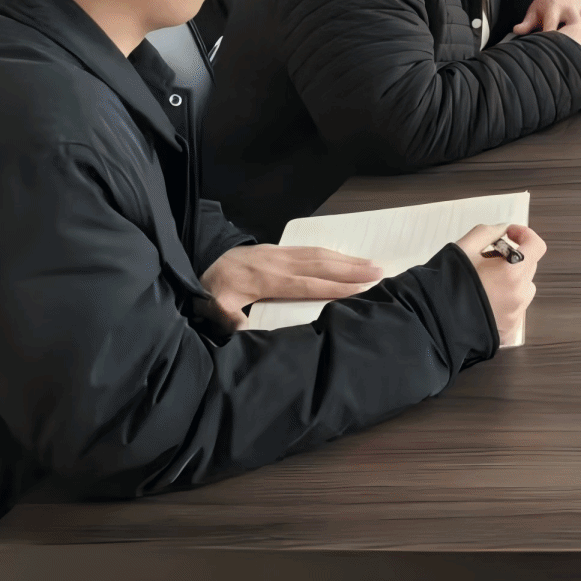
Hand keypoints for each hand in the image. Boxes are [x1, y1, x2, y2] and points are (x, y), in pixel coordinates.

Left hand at [198, 243, 382, 330]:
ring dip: (348, 259)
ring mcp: (282, 253)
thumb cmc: (211, 287)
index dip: (335, 287)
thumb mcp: (215, 306)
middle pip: (322, 265)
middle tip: (380, 272)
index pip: (309, 284)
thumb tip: (246, 332)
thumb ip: (231, 319)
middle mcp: (281, 263)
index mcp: (269, 280)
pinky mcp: (279, 249)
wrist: (201, 257)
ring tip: (372, 263)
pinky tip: (345, 257)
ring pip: (320, 254)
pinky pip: (311, 249)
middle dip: (352, 269)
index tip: (361, 289)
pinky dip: (333, 253)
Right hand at [454, 222, 544, 346]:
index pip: (536, 246)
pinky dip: (506, 300)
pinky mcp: (508, 329)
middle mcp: (519, 294)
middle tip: (487, 259)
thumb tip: (501, 230)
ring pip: (524, 288)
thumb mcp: (462, 249)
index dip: (524, 235)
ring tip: (485, 282)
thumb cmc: (445, 285)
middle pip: (529, 266)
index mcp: (512, 271)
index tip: (509, 235)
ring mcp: (515, 314)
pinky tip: (485, 300)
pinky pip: (516, 308)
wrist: (430, 323)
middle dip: (513, 257)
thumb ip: (486, 233)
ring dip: (512, 280)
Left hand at [513, 0, 580, 67]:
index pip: (552, 24)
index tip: (547, 50)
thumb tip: (516, 30)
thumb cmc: (545, 5)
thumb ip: (526, 23)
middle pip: (575, 23)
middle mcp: (571, 7)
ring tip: (578, 51)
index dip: (550, 38)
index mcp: (554, 6)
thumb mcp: (534, 11)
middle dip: (571, 38)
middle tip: (566, 52)